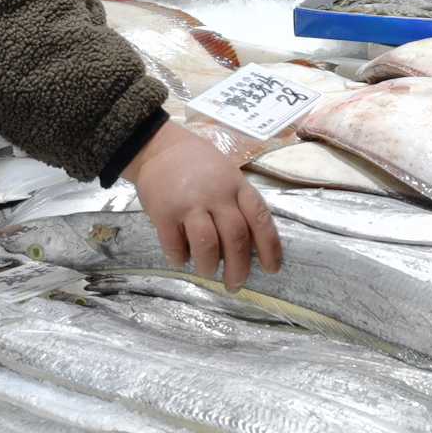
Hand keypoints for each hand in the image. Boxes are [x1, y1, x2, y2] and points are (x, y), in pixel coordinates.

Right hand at [124, 121, 282, 290]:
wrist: (159, 147)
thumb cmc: (199, 165)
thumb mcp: (228, 175)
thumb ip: (238, 204)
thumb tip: (248, 248)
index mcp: (237, 186)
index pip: (260, 218)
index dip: (270, 247)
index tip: (272, 269)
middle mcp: (217, 195)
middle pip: (236, 238)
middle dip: (239, 269)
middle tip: (235, 285)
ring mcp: (190, 203)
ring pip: (207, 245)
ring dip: (209, 266)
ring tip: (207, 272)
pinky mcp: (164, 212)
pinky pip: (175, 245)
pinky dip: (180, 258)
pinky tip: (181, 259)